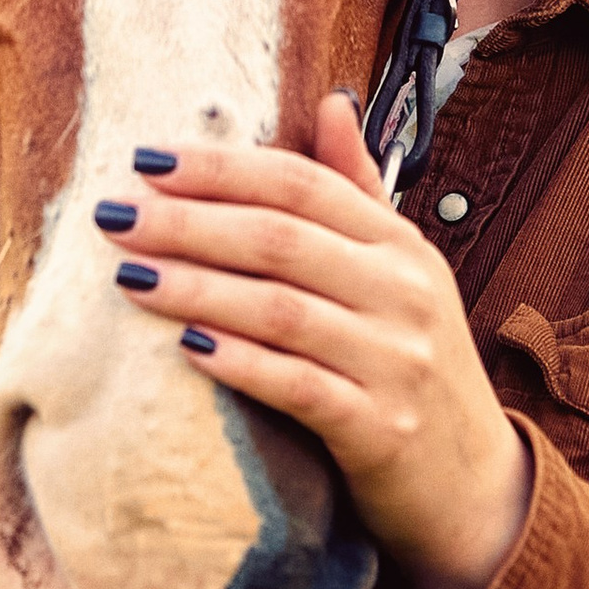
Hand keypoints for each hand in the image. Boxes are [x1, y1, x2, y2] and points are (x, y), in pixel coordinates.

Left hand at [94, 95, 533, 588]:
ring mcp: (396, 360)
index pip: (303, 185)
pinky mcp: (380, 428)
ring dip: (197, 287)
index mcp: (401, 244)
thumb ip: (358, 192)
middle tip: (115, 214)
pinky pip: (298, 386)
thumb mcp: (401, 272)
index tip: (147, 159)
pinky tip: (186, 347)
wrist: (473, 485)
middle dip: (190, 221)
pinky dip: (239, 362)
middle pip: (282, 239)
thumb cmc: (415, 366)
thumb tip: (330, 103)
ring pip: (281, 309)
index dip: (222, 168)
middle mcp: (404, 292)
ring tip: (127, 274)